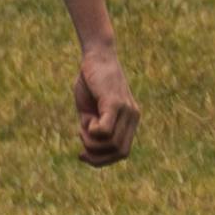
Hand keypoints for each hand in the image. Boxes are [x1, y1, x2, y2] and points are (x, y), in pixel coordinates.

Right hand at [73, 39, 139, 166]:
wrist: (96, 54)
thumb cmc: (91, 82)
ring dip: (91, 142)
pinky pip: (105, 131)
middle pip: (120, 153)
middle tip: (81, 139)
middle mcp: (133, 116)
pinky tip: (87, 119)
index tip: (82, 155)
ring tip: (83, 125)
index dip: (101, 160)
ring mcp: (126, 110)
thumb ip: (94, 131)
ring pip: (112, 144)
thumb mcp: (90, 112)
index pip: (122, 152)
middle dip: (97, 155)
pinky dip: (92, 132)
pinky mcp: (115, 102)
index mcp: (130, 120)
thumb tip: (91, 151)